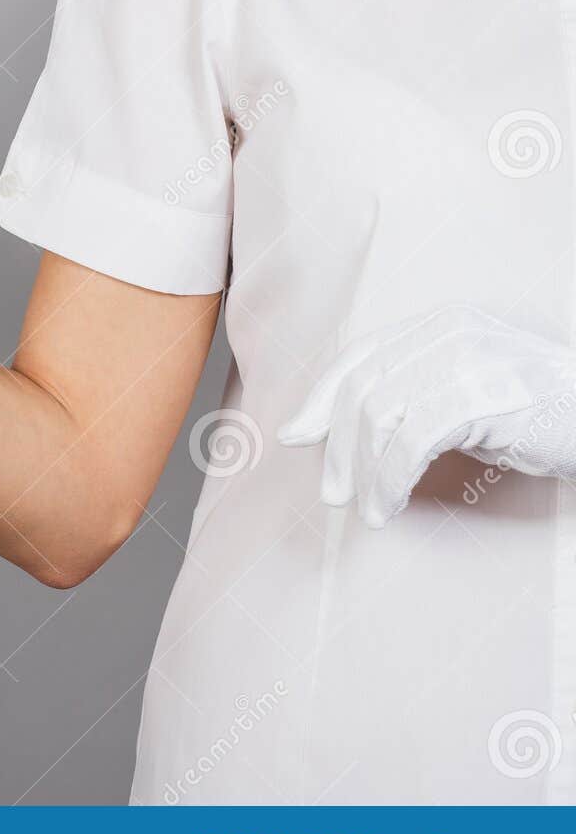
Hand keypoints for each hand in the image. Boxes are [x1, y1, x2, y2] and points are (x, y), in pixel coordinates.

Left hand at [278, 305, 575, 526]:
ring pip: (380, 417)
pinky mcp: (486, 398)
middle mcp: (450, 333)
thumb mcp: (466, 390)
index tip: (294, 435)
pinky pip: (412, 443)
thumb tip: (338, 429)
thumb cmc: (538, 414)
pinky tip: (389, 504)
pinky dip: (390, 480)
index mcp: (440, 325)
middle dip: (337, 447)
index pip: (360, 356)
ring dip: (364, 472)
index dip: (320, 399)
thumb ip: (411, 393)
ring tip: (367, 508)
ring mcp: (470, 361)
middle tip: (333, 492)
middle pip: (362, 389)